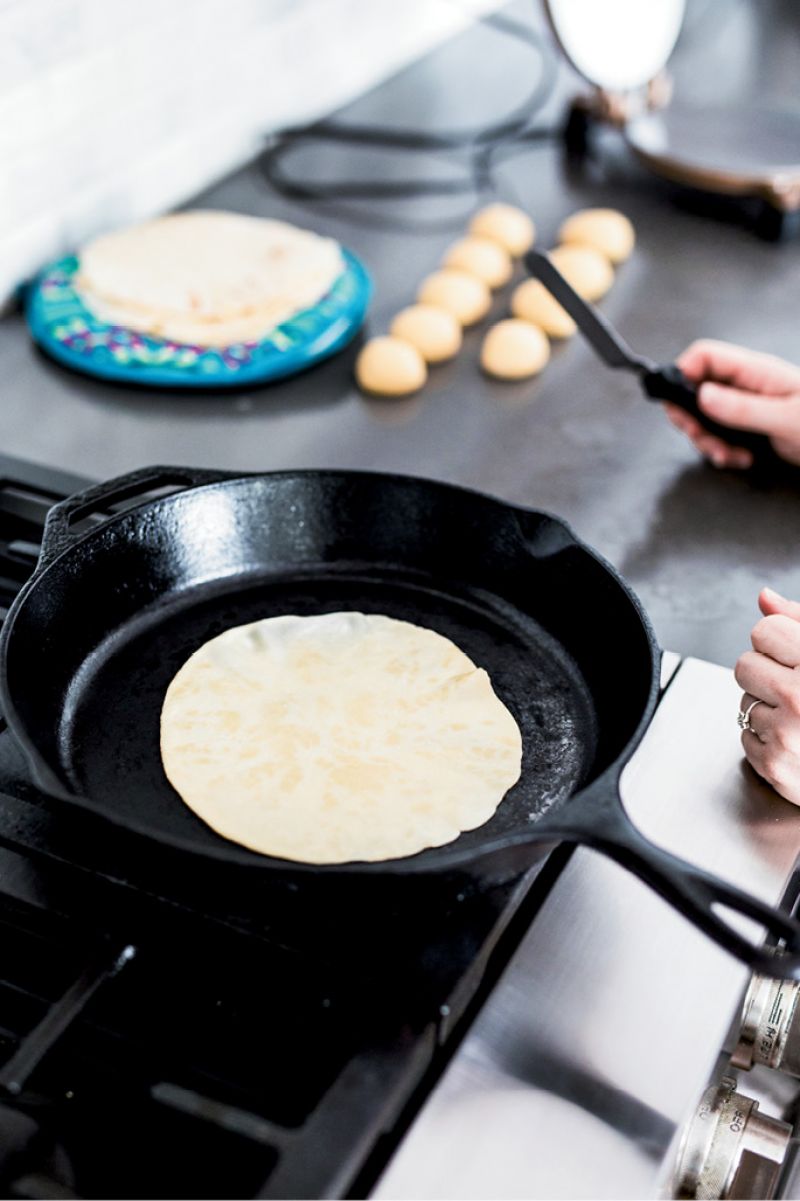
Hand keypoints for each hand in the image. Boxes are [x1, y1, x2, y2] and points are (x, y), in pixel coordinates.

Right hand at [664, 339, 799, 469]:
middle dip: (692, 419)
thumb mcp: (786, 418)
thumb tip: (702, 395)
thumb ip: (743, 408)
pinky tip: (739, 458)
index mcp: (756, 371)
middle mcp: (748, 384)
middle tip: (702, 438)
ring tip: (727, 455)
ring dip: (707, 440)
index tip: (679, 405)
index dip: (683, 374)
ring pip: (704, 416)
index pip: (704, 356)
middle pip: (696, 389)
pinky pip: (720, 434)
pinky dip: (721, 450)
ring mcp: (748, 405)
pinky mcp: (751, 426)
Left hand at [735, 587, 799, 803]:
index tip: (796, 655)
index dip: (779, 642)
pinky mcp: (773, 765)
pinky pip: (745, 737)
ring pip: (743, 701)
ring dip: (768, 707)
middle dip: (767, 673)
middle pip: (744, 665)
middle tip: (798, 687)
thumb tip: (764, 597)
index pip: (763, 631)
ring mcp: (785, 734)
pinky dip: (766, 739)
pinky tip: (796, 740)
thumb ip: (799, 622)